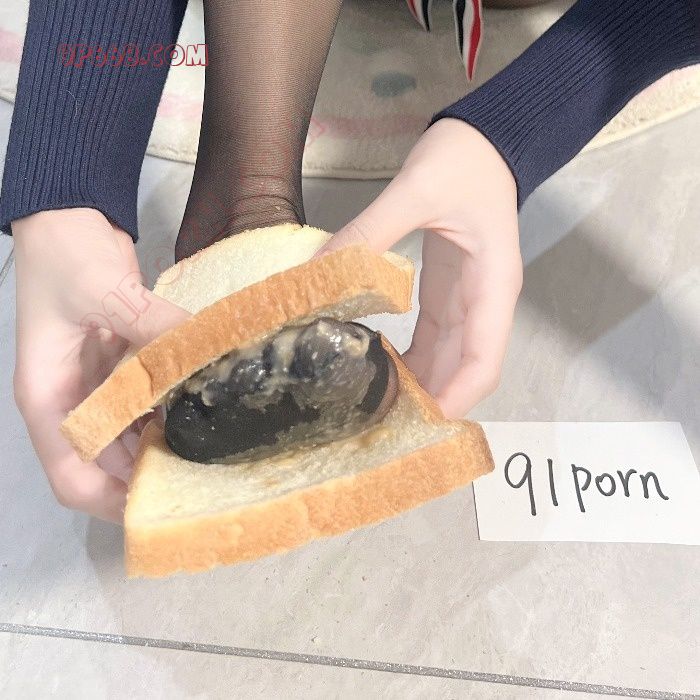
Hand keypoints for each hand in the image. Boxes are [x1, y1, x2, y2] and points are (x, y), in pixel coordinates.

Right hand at [12, 208, 189, 521]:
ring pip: (132, 438)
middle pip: (108, 465)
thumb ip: (149, 324)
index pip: (73, 476)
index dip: (111, 502)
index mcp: (49, 398)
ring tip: (213, 453)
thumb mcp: (100, 288)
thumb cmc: (63, 253)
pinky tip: (205, 411)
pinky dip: (172, 411)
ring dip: (165, 446)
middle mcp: (74, 401)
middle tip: (205, 481)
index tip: (161, 507)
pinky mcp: (123, 365)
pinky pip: (149, 403)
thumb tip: (201, 349)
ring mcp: (100, 385)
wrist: (71, 215)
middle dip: (149, 478)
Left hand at [318, 119, 521, 417]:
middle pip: (465, 370)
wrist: (487, 139)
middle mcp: (484, 303)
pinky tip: (379, 370)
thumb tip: (319, 271)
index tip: (422, 423)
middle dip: (431, 401)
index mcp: (492, 286)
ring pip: (448, 359)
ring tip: (375, 406)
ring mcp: (467, 301)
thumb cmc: (466, 161)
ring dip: (420, 385)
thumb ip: (371, 231)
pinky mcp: (447, 293)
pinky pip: (433, 338)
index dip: (458, 397)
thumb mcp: (417, 190)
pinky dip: (411, 360)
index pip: (485, 360)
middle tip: (382, 425)